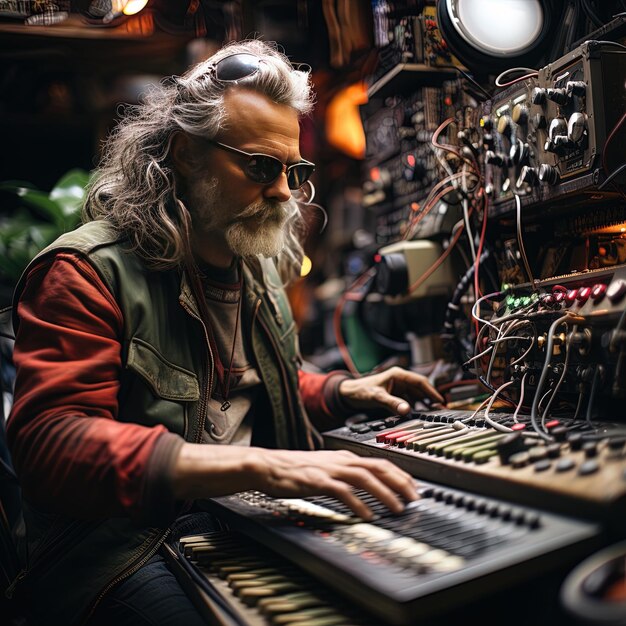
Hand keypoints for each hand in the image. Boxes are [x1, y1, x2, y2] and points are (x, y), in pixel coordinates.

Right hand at [173, 443, 417, 520]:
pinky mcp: (317, 481)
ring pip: (365, 477)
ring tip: (398, 509)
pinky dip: (358, 503)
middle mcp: (341, 460)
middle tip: (415, 498)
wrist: (267, 466)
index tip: (414, 488)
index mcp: (344, 457)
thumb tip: (365, 490)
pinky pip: (343, 491)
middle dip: (401, 482)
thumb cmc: (294, 470)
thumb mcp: (325, 468)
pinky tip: (367, 515)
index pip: (380, 461)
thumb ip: (345, 476)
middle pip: (378, 466)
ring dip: (385, 493)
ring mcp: (329, 469)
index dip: (400, 474)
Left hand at [338, 366, 443, 415]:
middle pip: (420, 389)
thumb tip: (407, 410)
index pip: (420, 381)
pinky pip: (409, 401)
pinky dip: (416, 407)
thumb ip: (392, 403)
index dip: (431, 391)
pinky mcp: (395, 395)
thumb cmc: (361, 391)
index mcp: (398, 375)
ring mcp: (398, 388)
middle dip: (431, 399)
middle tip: (441, 410)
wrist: (348, 394)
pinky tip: (420, 414)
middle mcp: (400, 380)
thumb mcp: (377, 397)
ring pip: (416, 396)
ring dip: (425, 404)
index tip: (440, 401)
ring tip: (434, 414)